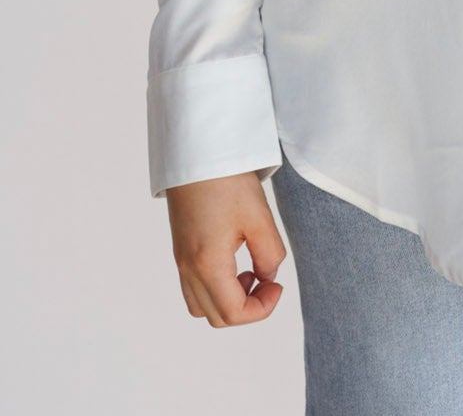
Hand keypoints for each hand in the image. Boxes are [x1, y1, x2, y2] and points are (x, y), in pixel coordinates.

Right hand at [165, 171, 286, 324]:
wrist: (196, 150)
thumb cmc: (226, 180)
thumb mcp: (259, 218)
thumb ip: (269, 255)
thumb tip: (268, 277)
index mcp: (207, 264)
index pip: (233, 314)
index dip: (262, 309)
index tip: (278, 285)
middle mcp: (188, 269)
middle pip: (216, 316)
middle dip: (247, 308)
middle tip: (267, 280)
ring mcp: (180, 260)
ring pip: (201, 305)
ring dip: (228, 300)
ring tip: (249, 269)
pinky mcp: (180, 249)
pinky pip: (194, 286)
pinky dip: (215, 287)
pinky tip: (233, 259)